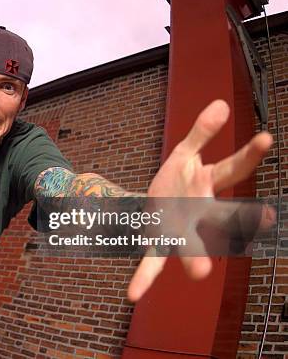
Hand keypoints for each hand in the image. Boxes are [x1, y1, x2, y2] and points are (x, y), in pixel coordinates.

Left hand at [127, 100, 273, 300]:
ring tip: (201, 273)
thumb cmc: (177, 181)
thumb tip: (221, 103)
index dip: (248, 153)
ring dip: (195, 257)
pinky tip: (133, 296)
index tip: (265, 138)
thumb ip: (201, 133)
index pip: (232, 168)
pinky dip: (143, 278)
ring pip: (190, 245)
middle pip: (221, 216)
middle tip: (263, 217)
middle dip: (239, 218)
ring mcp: (181, 230)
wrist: (155, 204)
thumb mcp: (185, 153)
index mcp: (207, 185)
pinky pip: (151, 262)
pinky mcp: (158, 243)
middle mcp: (200, 212)